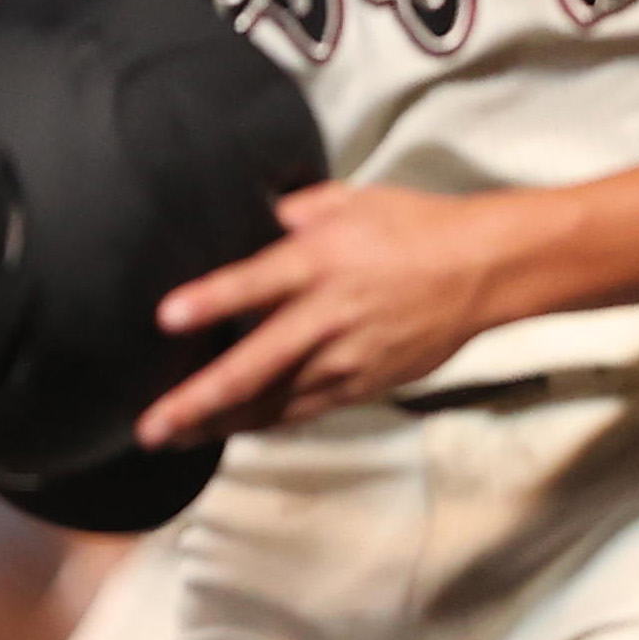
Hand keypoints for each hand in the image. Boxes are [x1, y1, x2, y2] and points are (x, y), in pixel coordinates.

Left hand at [138, 183, 516, 443]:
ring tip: (171, 438)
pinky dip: (267, 423)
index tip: (165, 318)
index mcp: (318, 262)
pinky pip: (305, 410)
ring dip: (221, 422)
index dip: (210, 302)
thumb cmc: (415, 227)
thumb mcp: (350, 200)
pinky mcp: (366, 383)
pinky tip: (231, 432)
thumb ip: (294, 210)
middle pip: (254, 366)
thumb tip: (256, 215)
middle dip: (198, 399)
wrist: (488, 269)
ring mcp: (347, 357)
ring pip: (273, 401)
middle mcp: (327, 317)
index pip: (253, 284)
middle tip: (150, 425)